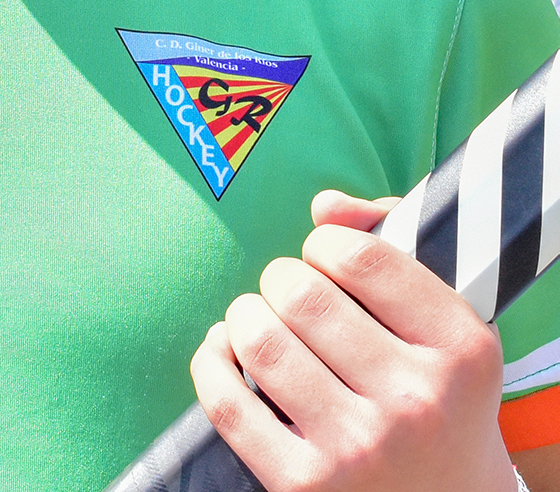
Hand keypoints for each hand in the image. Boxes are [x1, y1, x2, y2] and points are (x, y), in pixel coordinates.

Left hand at [190, 190, 517, 491]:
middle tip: (289, 297)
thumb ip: (390, 241)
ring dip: (245, 318)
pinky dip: (211, 362)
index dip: (323, 244)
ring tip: (259, 323)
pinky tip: (226, 352)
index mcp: (459, 347)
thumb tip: (324, 207)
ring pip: (260, 340)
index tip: (322, 260)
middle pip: (300, 293)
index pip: (358, 254)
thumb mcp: (445, 323)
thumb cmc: (437, 396)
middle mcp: (415, 401)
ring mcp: (360, 449)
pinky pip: (228, 402)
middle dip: (281, 280)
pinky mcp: (306, 487)